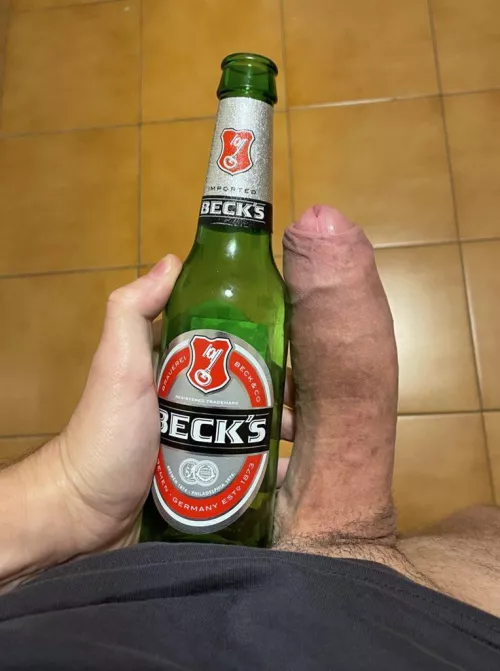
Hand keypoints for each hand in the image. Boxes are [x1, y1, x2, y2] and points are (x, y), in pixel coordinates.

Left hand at [0, 254, 295, 588]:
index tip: (301, 339)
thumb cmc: (108, 435)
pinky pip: (251, 462)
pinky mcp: (213, 474)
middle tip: (316, 396)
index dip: (267, 335)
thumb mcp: (119, 365)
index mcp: (178, 366)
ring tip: (314, 431)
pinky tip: (303, 462)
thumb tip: (174, 260)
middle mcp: (195, 399)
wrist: (88, 517)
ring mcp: (205, 439)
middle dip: (286, 385)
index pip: (232, 340)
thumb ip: (134, 312)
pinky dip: (275, 460)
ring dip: (286, 423)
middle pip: (252, 382)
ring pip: (257, 422)